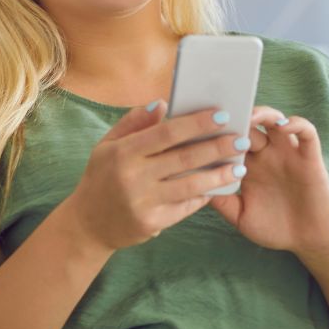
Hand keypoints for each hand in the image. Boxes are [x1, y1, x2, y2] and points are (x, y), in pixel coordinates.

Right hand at [65, 100, 248, 252]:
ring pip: (190, 185)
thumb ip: (133, 123)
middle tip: (241, 140)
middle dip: (217, 147)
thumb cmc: (101, 177)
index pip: (167, 133)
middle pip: (184, 158)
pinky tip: (218, 187)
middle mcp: (133, 176)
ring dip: (218, 175)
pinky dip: (203, 195)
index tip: (222, 115)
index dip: (197, 123)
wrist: (87, 225)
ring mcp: (143, 202)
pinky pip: (185, 207)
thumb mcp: (107, 146)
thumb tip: (162, 103)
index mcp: (123, 152)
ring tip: (239, 167)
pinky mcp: (152, 223)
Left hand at [207, 105, 328, 260]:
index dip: (215, 130)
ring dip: (263, 113)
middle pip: (248, 124)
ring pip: (275, 121)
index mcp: (246, 166)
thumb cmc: (274, 228)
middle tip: (223, 114)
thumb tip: (194, 184)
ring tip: (250, 116)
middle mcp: (265, 155)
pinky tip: (283, 126)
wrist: (309, 241)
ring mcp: (287, 154)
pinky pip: (306, 132)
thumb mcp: (240, 216)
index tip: (200, 125)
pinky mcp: (309, 158)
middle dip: (235, 116)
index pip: (227, 139)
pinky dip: (296, 124)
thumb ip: (222, 201)